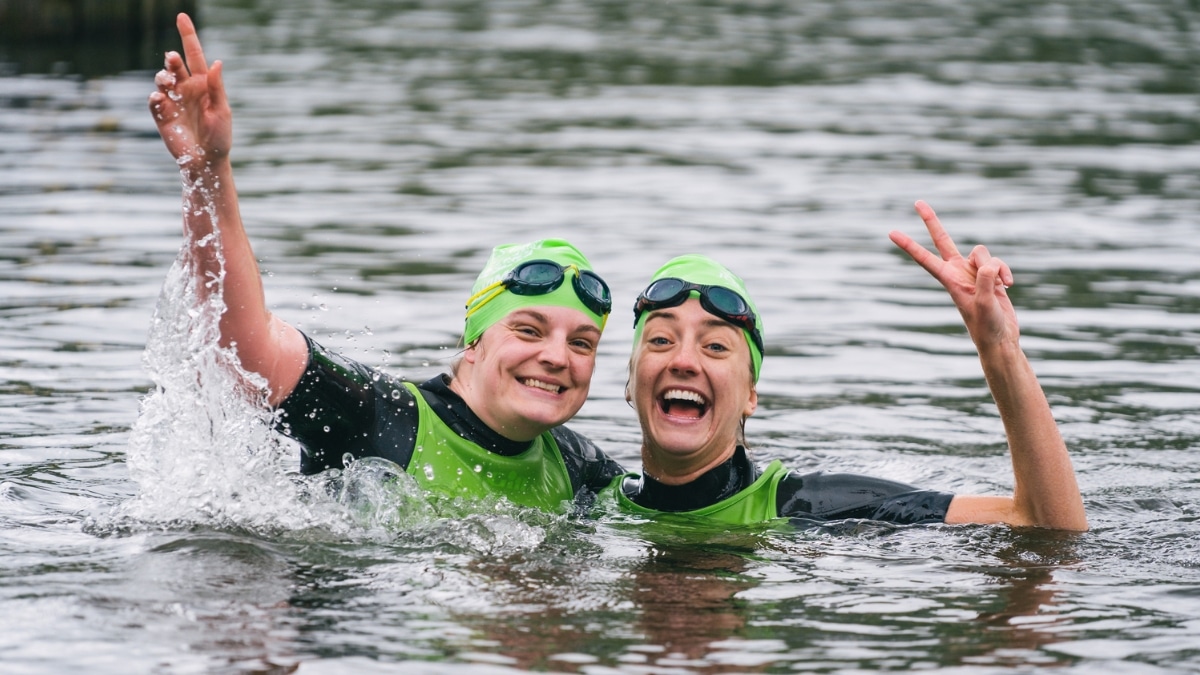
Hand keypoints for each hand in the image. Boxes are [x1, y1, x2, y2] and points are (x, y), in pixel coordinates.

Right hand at [147, 13, 231, 173]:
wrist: (207, 161)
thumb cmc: (220, 137)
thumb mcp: (222, 111)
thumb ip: (217, 88)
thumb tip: (217, 62)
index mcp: (203, 85)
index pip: (194, 55)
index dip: (188, 36)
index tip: (182, 16)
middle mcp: (186, 89)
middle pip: (175, 66)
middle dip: (172, 61)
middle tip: (172, 59)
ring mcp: (173, 101)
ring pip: (162, 80)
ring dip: (163, 76)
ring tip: (167, 80)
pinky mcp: (162, 116)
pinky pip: (155, 101)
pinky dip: (155, 97)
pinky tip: (160, 98)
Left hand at [888, 201, 1018, 349]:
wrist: (1000, 339)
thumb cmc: (987, 327)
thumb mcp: (985, 305)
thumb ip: (985, 282)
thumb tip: (987, 264)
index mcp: (948, 281)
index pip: (924, 259)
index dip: (909, 245)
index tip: (891, 232)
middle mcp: (957, 272)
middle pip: (943, 240)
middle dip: (932, 221)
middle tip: (917, 202)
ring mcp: (973, 272)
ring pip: (982, 253)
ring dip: (995, 267)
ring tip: (1000, 286)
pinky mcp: (989, 275)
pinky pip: (998, 263)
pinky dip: (1005, 272)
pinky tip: (1008, 286)